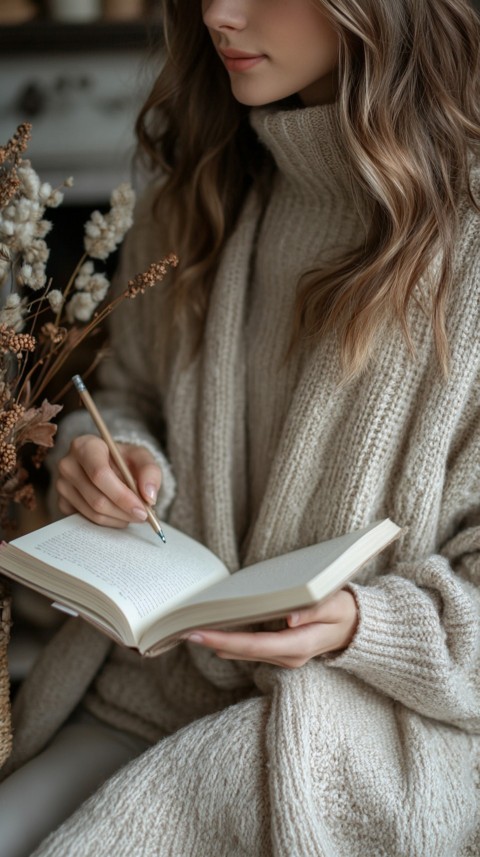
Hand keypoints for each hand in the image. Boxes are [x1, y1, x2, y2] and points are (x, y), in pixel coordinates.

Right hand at [56, 434, 161, 527]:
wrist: (108, 464)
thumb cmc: (124, 459)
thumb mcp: (141, 457)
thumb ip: (150, 472)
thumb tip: (149, 496)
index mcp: (85, 446)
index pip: (100, 474)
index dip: (122, 495)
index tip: (143, 509)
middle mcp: (68, 464)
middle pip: (97, 499)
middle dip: (124, 511)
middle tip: (144, 516)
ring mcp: (61, 485)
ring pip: (93, 512)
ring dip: (119, 518)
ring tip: (134, 513)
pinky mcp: (62, 502)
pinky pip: (87, 520)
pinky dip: (109, 522)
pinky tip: (119, 513)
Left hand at [185, 589, 358, 667]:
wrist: (355, 627)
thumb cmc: (344, 610)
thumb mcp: (335, 604)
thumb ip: (315, 611)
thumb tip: (290, 619)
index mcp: (299, 645)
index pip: (255, 645)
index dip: (225, 640)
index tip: (199, 633)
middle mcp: (288, 656)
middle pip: (243, 651)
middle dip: (213, 641)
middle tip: (182, 630)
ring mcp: (283, 656)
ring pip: (244, 652)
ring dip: (218, 642)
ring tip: (190, 629)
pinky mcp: (280, 651)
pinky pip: (250, 648)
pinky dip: (230, 641)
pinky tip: (213, 631)